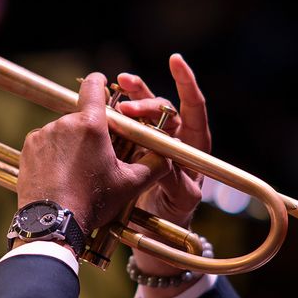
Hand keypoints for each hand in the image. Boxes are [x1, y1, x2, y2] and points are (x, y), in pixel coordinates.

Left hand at [17, 72, 169, 231]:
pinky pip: (45, 143)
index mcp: (91, 125)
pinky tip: (60, 174)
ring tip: (77, 172)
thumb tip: (169, 155)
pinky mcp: (28, 148)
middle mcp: (64, 122)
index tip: (104, 84)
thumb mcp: (130, 185)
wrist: (53, 223)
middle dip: (90, 131)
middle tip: (98, 156)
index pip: (94, 85)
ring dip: (71, 144)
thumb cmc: (93, 202)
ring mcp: (43, 134)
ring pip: (63, 131)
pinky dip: (53, 154)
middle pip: (81, 117)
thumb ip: (154, 165)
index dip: (100, 82)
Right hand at [116, 54, 212, 297]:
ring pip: (142, 111)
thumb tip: (165, 160)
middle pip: (163, 108)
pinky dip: (115, 113)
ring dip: (130, 97)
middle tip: (125, 108)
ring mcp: (152, 142)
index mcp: (193, 147)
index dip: (187, 83)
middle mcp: (174, 138)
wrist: (154, 235)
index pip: (194, 108)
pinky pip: (125, 126)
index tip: (175, 62)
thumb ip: (176, 181)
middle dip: (145, 101)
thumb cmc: (174, 216)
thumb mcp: (181, 201)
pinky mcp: (132, 148)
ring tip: (116, 86)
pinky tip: (103, 106)